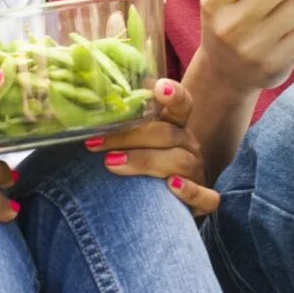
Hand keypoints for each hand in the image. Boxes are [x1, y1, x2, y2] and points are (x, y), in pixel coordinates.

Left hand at [85, 77, 220, 215]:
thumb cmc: (144, 170)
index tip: (159, 87)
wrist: (167, 205)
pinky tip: (172, 185)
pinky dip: (190, 190)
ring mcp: (198, 172)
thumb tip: (88, 115)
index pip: (181, 105)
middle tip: (96, 143)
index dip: (174, 94)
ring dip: (144, 160)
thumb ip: (121, 129)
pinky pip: (206, 196)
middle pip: (167, 134)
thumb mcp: (135, 145)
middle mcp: (189, 146)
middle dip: (130, 136)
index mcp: (175, 127)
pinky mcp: (204, 200)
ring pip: (179, 161)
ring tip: (112, 163)